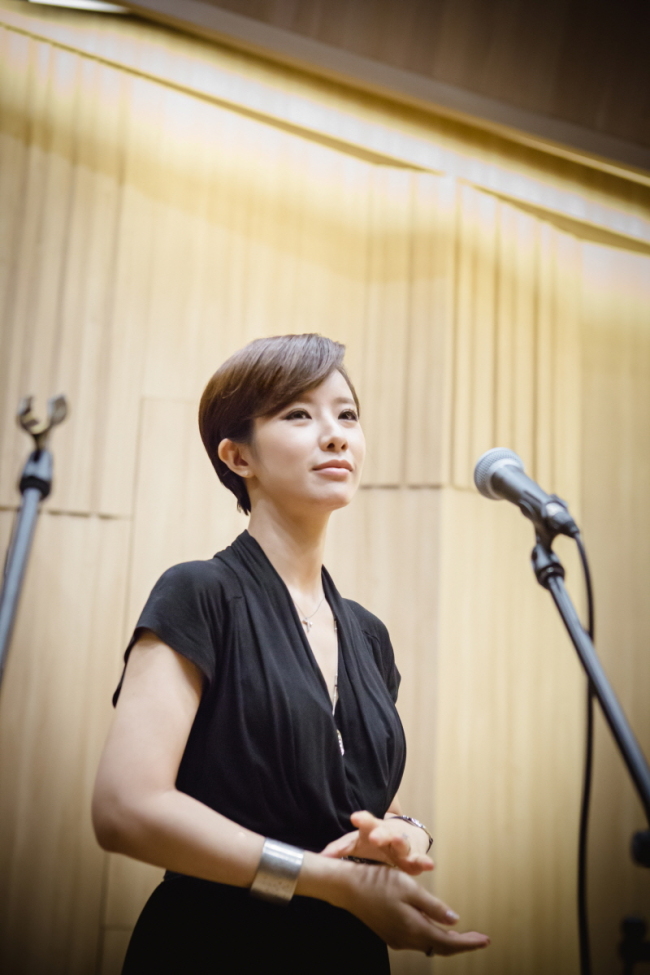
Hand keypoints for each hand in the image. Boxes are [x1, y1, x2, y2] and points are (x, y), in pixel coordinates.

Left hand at [321, 810, 432, 875]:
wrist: (404, 836)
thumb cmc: (374, 842)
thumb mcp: (357, 845)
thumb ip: (339, 850)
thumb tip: (318, 859)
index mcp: (372, 830)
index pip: (366, 823)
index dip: (362, 820)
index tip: (355, 818)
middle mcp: (388, 834)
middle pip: (384, 831)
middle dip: (379, 833)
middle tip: (374, 836)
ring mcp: (403, 844)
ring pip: (402, 842)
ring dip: (401, 842)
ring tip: (400, 841)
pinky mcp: (416, 856)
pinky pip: (420, 859)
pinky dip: (424, 862)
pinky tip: (429, 865)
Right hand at [337, 860, 489, 955]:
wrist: (346, 887)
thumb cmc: (378, 881)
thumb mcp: (409, 888)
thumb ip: (433, 907)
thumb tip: (455, 920)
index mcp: (414, 929)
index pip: (448, 943)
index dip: (469, 942)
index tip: (486, 940)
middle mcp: (406, 939)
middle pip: (440, 947)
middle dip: (462, 943)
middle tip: (480, 938)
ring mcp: (396, 938)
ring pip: (428, 944)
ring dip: (447, 941)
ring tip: (463, 934)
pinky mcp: (390, 932)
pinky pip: (417, 939)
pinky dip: (431, 936)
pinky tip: (436, 927)